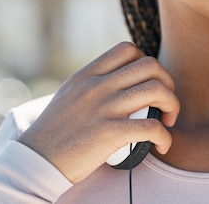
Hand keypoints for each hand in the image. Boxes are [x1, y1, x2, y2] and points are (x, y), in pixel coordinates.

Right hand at [19, 42, 179, 182]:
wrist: (36, 160)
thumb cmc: (54, 132)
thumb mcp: (70, 94)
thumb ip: (92, 83)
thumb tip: (119, 79)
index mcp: (87, 74)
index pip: (127, 49)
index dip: (147, 62)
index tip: (149, 83)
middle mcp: (97, 86)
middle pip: (150, 65)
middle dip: (168, 83)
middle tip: (165, 103)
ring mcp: (103, 108)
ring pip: (157, 90)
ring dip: (172, 106)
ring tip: (167, 121)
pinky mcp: (109, 133)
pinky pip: (151, 127)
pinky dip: (165, 136)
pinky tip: (162, 145)